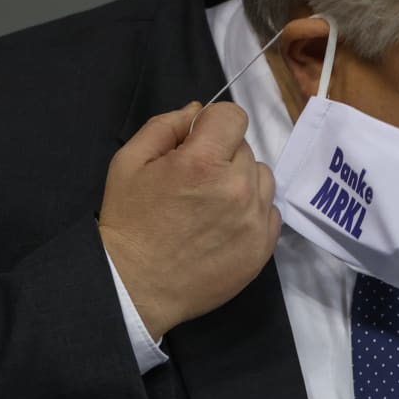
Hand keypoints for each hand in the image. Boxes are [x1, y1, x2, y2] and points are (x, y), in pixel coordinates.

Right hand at [98, 101, 281, 339]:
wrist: (135, 287)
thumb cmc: (129, 221)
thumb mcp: (129, 161)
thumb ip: (166, 126)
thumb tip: (199, 111)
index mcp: (203, 162)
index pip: (234, 116)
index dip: (214, 125)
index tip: (198, 143)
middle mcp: (238, 187)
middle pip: (244, 148)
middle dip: (222, 156)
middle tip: (195, 182)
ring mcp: (254, 219)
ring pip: (261, 177)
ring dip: (241, 181)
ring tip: (212, 204)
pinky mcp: (263, 247)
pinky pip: (270, 210)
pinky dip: (252, 211)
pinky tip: (224, 225)